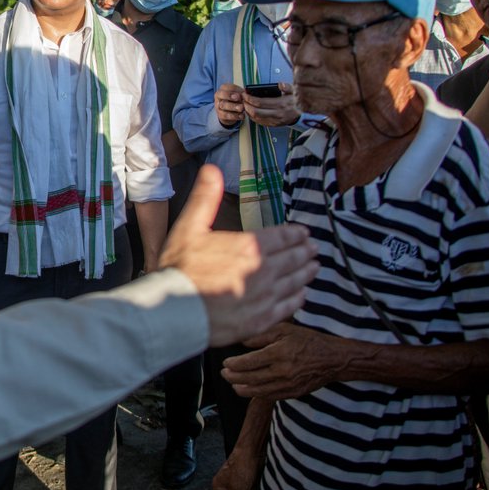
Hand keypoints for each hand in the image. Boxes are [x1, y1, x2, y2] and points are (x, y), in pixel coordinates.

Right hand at [159, 165, 316, 346]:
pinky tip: (300, 295)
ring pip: (294, 282)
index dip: (295, 234)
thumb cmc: (180, 269)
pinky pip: (287, 307)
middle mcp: (263, 271)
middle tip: (313, 249)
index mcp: (249, 246)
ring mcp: (264, 297)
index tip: (304, 233)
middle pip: (292, 259)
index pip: (282, 237)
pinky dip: (298, 299)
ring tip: (313, 268)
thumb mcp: (189, 227)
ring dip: (306, 273)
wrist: (175, 310)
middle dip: (304, 252)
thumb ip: (205, 199)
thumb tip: (211, 169)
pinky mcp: (261, 319)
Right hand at [215, 83, 244, 127]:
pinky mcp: (220, 114)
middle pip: (222, 95)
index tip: (242, 92)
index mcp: (223, 89)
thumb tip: (247, 94)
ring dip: (233, 107)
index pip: (226, 87)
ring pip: (223, 105)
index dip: (234, 89)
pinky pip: (226, 115)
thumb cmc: (235, 100)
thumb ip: (241, 93)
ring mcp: (218, 105)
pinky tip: (241, 115)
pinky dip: (234, 116)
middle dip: (230, 96)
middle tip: (239, 98)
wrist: (231, 112)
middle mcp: (218, 96)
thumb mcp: (239, 94)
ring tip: (242, 108)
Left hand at [222, 322, 341, 398]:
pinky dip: (256, 394)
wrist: (333, 359)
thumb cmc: (309, 341)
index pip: (249, 362)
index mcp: (279, 353)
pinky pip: (270, 396)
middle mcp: (282, 371)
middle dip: (233, 377)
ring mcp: (288, 385)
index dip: (233, 364)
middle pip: (250, 378)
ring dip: (241, 389)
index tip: (225, 363)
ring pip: (258, 391)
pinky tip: (249, 390)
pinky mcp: (293, 393)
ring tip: (232, 384)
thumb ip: (262, 335)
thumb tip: (243, 342)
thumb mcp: (286, 330)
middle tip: (224, 374)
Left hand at [243, 82, 298, 126]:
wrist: (302, 115)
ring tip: (245, 104)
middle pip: (255, 111)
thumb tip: (280, 84)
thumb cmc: (295, 101)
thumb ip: (287, 87)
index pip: (260, 102)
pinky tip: (250, 111)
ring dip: (248, 111)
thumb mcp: (294, 91)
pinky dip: (252, 116)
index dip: (250, 98)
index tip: (245, 94)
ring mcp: (274, 120)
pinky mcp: (273, 125)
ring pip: (256, 118)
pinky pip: (259, 122)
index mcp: (280, 104)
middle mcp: (276, 114)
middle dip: (246, 105)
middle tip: (242, 99)